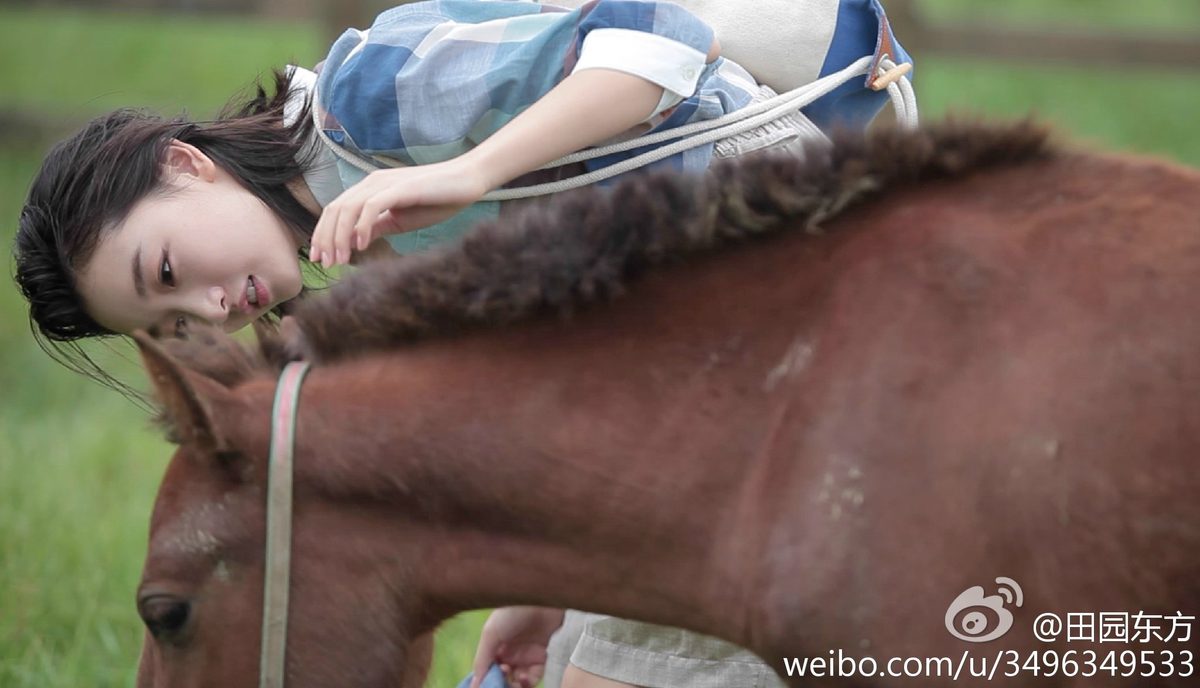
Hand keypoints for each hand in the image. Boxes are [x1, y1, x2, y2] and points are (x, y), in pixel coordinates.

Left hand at [309, 159, 488, 266]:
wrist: (466, 181)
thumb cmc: (436, 200)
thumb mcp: (399, 220)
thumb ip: (375, 228)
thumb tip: (353, 242)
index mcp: (369, 190)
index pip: (335, 211)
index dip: (323, 235)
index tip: (321, 260)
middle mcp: (371, 183)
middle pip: (335, 210)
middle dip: (325, 239)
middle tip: (325, 264)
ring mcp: (384, 184)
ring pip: (348, 209)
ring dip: (340, 236)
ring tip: (339, 260)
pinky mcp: (400, 188)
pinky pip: (372, 206)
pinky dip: (362, 226)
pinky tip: (361, 246)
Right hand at [471, 607, 565, 687]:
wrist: (542, 598)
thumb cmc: (513, 611)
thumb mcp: (491, 633)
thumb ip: (482, 659)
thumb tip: (474, 685)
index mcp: (494, 646)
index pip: (487, 670)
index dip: (485, 680)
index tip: (485, 686)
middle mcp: (510, 652)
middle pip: (502, 678)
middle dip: (500, 685)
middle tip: (501, 684)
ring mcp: (527, 655)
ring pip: (518, 681)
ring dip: (514, 686)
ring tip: (514, 682)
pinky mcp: (544, 657)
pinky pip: (534, 677)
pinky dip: (528, 683)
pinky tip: (523, 678)